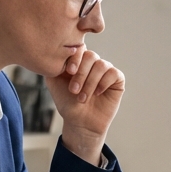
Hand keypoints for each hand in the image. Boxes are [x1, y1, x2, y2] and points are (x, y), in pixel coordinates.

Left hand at [45, 47, 123, 164]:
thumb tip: (55, 52)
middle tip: (73, 90)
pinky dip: (103, 83)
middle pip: (91, 56)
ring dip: (90, 82)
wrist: (80, 123)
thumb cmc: (67, 103)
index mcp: (78, 61)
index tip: (69, 72)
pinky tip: (97, 94)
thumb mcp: (54, 83)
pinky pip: (113, 73)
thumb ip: (53, 66)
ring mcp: (105, 70)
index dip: (75, 58)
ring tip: (82, 98)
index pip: (79, 48)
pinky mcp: (117, 79)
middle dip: (81, 73)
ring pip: (101, 65)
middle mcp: (92, 63)